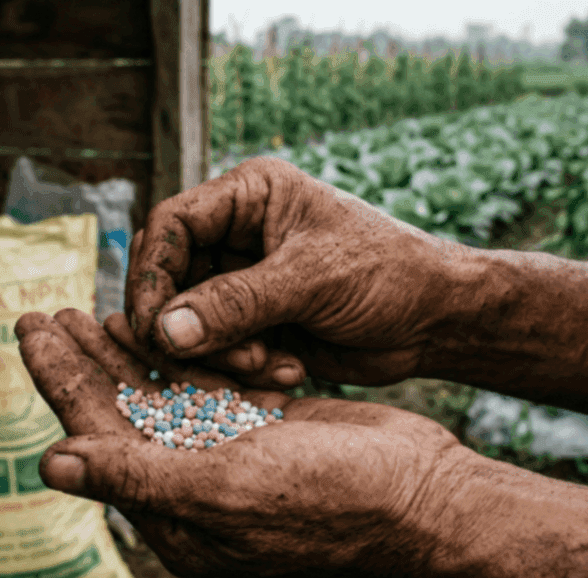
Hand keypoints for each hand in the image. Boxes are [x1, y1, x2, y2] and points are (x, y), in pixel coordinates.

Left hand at [15, 308, 483, 577]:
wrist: (422, 495)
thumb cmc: (330, 502)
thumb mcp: (224, 489)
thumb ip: (135, 475)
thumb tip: (50, 464)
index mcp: (171, 511)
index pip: (96, 434)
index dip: (59, 380)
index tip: (28, 328)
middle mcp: (190, 485)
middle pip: (118, 411)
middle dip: (79, 361)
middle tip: (42, 311)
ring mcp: (227, 455)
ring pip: (158, 394)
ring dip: (124, 353)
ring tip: (87, 311)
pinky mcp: (260, 429)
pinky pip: (205, 388)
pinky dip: (179, 355)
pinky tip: (157, 326)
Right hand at [125, 156, 469, 388]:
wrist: (437, 321)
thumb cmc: (387, 274)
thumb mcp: (310, 281)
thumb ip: (235, 304)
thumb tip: (164, 330)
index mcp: (249, 196)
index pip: (171, 225)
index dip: (151, 274)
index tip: (151, 325)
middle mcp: (239, 234)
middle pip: (171, 279)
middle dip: (185, 324)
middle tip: (199, 359)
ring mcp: (246, 281)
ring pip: (191, 321)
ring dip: (220, 353)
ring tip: (264, 364)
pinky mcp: (257, 323)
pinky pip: (221, 350)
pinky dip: (243, 368)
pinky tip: (287, 371)